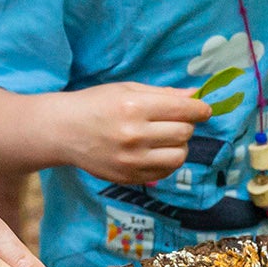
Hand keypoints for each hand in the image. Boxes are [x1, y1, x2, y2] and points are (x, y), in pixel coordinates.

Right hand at [46, 83, 210, 186]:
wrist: (64, 131)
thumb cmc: (95, 104)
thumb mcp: (126, 89)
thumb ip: (163, 94)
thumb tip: (196, 95)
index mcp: (134, 107)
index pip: (184, 110)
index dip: (200, 109)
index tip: (204, 109)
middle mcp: (134, 135)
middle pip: (184, 132)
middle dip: (185, 124)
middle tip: (174, 120)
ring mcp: (131, 160)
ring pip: (179, 155)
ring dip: (179, 145)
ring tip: (166, 137)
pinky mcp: (129, 176)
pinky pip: (165, 171)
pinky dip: (167, 160)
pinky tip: (156, 151)